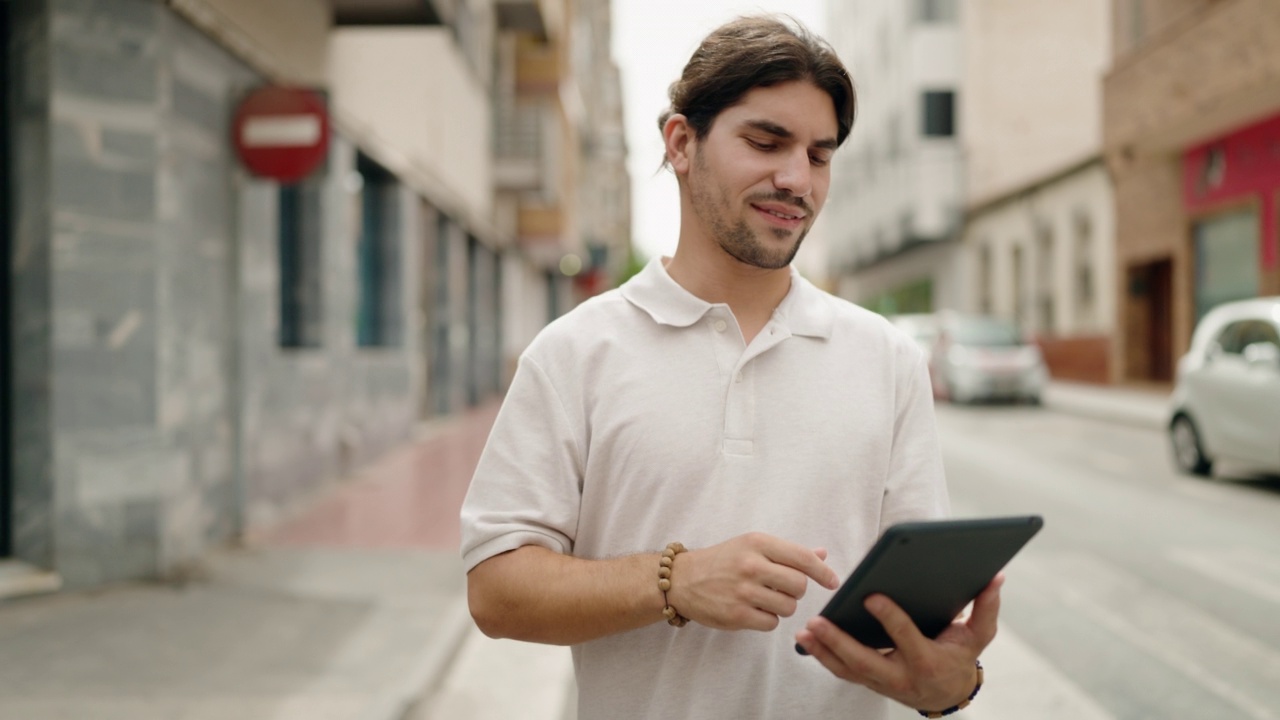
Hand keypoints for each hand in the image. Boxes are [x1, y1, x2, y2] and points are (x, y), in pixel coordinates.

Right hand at [665, 532, 838, 630]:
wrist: (682, 580)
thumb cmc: (722, 561)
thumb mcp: (751, 546)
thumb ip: (787, 552)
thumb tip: (821, 554)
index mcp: (758, 543)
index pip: (802, 557)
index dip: (823, 572)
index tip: (832, 581)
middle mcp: (751, 565)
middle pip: (799, 585)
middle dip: (796, 590)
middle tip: (782, 588)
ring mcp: (743, 591)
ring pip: (788, 606)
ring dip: (782, 606)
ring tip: (765, 599)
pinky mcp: (736, 615)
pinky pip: (772, 623)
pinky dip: (767, 619)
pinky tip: (753, 610)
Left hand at [793, 574, 1002, 711]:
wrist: (947, 694)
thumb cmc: (959, 657)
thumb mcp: (978, 637)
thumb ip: (986, 607)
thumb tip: (996, 576)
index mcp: (928, 661)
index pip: (906, 638)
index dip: (889, 618)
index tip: (871, 596)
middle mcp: (902, 677)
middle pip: (866, 661)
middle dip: (839, 642)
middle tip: (817, 621)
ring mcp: (882, 683)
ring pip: (848, 671)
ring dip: (823, 651)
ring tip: (804, 630)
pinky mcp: (869, 682)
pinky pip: (843, 672)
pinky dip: (823, 657)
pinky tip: (807, 639)